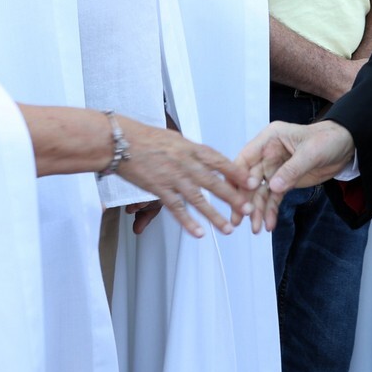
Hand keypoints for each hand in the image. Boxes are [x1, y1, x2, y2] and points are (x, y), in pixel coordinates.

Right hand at [115, 117, 250, 237]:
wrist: (120, 142)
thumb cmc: (145, 138)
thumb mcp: (175, 138)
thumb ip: (191, 151)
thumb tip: (206, 160)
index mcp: (190, 148)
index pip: (220, 161)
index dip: (236, 173)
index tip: (251, 183)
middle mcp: (185, 163)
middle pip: (214, 183)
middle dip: (233, 197)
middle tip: (247, 209)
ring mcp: (172, 177)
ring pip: (198, 199)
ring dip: (214, 215)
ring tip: (227, 229)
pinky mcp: (159, 189)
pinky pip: (176, 208)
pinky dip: (188, 222)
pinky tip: (198, 233)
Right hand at [235, 119, 355, 232]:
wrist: (345, 147)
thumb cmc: (328, 140)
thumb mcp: (311, 152)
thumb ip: (292, 169)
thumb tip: (273, 186)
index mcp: (270, 139)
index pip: (246, 157)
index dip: (239, 176)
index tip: (237, 195)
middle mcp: (268, 154)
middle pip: (249, 179)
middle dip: (245, 199)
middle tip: (241, 218)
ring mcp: (275, 168)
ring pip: (260, 192)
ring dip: (257, 210)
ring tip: (256, 228)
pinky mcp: (284, 181)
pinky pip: (273, 198)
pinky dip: (270, 211)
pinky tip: (269, 224)